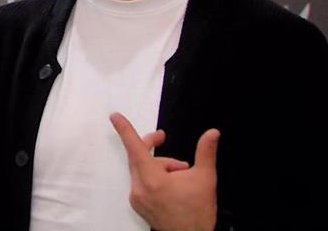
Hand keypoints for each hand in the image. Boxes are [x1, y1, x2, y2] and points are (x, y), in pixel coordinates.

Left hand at [111, 113, 219, 230]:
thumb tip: (212, 133)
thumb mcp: (205, 178)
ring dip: (158, 165)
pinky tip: (170, 183)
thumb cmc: (198, 211)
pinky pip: (141, 182)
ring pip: (141, 169)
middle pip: (138, 157)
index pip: (135, 148)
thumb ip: (206, 152)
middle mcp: (139, 189)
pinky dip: (154, 177)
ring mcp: (136, 198)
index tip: (114, 117)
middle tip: (162, 136)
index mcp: (152, 180)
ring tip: (180, 172)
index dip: (124, 130)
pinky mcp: (137, 205)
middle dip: (151, 145)